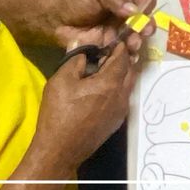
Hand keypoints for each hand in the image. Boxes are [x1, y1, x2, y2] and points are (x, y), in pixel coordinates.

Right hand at [35, 43, 137, 171]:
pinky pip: (122, 98)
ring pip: (127, 85)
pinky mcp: (116, 122)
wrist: (60, 150)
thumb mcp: (61, 80)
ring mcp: (121, 111)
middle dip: (121, 59)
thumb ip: (75, 59)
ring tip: (101, 70)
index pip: (123, 56)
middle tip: (105, 53)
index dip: (117, 45)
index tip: (109, 39)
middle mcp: (122, 96)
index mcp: (111, 83)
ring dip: (119, 74)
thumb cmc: (59, 113)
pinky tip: (99, 90)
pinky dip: (116, 88)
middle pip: (129, 70)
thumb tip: (83, 44)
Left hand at [45, 0, 156, 52]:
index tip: (142, 13)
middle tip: (142, 33)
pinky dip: (128, 56)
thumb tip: (134, 11)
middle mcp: (125, 14)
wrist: (54, 19)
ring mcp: (118, 32)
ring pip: (136, 38)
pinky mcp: (110, 47)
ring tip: (132, 45)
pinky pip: (124, 52)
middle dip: (146, 27)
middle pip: (144, 21)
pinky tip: (128, 57)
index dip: (147, 6)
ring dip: (137, 42)